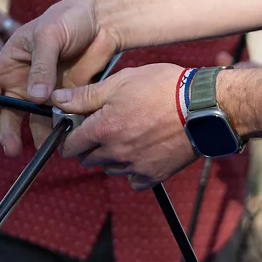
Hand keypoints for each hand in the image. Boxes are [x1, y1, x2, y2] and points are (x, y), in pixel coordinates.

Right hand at [0, 0, 118, 152]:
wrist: (101, 21)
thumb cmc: (68, 19)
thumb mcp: (49, 35)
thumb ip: (41, 66)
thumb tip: (35, 98)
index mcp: (8, 64)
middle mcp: (21, 82)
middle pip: (6, 113)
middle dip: (7, 131)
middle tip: (13, 147)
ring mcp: (43, 93)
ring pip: (32, 121)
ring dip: (36, 135)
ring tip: (45, 146)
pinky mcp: (64, 100)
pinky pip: (57, 120)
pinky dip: (59, 130)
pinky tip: (65, 136)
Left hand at [55, 62, 196, 187]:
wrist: (204, 105)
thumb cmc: (164, 87)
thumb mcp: (121, 81)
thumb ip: (86, 95)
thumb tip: (56, 99)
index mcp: (103, 129)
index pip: (70, 145)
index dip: (69, 136)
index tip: (76, 128)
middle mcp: (116, 152)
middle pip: (88, 159)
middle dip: (89, 146)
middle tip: (104, 128)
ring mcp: (136, 166)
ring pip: (110, 169)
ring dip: (111, 157)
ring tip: (127, 136)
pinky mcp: (155, 174)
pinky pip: (134, 180)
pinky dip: (133, 170)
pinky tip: (142, 152)